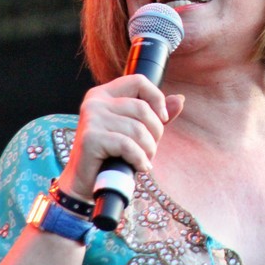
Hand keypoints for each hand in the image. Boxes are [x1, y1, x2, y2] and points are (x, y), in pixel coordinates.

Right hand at [56, 74, 183, 202]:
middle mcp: (94, 101)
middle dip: (155, 132)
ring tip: (144, 160)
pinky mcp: (90, 138)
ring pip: (137, 129)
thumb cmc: (111, 155)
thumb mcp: (136, 130)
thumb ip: (156, 115)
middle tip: (150, 149)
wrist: (84, 183)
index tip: (163, 119)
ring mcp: (91, 118)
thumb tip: (180, 100)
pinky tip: (139, 167)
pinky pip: (127, 145)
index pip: (139, 81)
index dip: (157, 98)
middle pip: (142, 108)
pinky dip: (139, 159)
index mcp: (104, 94)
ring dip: (148, 150)